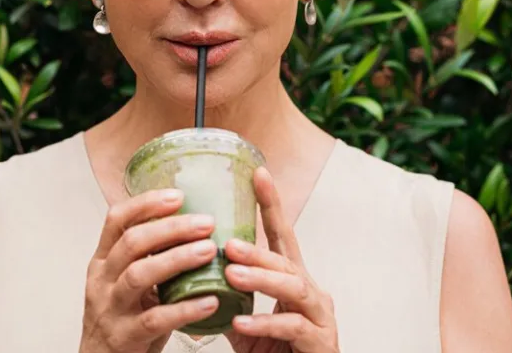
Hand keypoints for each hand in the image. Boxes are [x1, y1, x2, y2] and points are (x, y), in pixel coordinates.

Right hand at [79, 188, 221, 352]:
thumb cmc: (123, 317)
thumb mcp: (127, 281)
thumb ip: (149, 257)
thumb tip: (195, 226)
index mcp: (103, 260)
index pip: (116, 220)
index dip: (146, 204)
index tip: (179, 195)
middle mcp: (102, 280)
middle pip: (132, 243)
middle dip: (171, 229)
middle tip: (207, 223)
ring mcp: (110, 309)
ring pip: (139, 276)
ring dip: (177, 260)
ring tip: (209, 252)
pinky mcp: (123, 336)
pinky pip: (155, 319)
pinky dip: (184, 309)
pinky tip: (210, 301)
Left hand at [223, 166, 338, 352]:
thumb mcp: (248, 324)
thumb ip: (229, 301)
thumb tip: (190, 277)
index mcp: (293, 282)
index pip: (283, 237)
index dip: (271, 205)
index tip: (258, 174)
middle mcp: (312, 293)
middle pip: (287, 260)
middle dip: (258, 249)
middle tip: (228, 242)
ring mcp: (320, 316)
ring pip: (294, 287)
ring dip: (261, 277)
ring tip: (231, 274)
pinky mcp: (320, 341)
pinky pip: (293, 326)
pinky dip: (265, 322)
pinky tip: (242, 322)